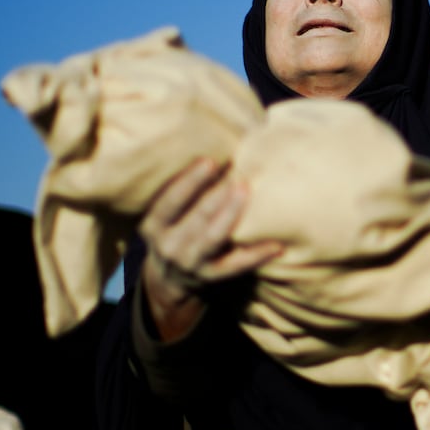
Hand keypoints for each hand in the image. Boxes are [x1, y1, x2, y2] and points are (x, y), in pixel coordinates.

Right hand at [139, 158, 282, 333]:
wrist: (169, 278)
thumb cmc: (176, 229)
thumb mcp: (167, 215)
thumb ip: (183, 191)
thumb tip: (217, 151)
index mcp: (153, 225)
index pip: (169, 202)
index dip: (189, 182)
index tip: (209, 162)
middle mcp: (168, 246)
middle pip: (196, 218)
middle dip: (218, 196)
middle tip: (240, 176)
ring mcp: (189, 264)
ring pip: (213, 238)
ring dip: (233, 215)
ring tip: (249, 193)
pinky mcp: (210, 277)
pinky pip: (236, 265)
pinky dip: (256, 254)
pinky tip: (276, 243)